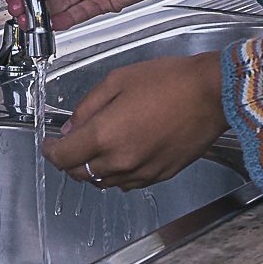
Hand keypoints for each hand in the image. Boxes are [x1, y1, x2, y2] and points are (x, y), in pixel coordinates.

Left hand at [41, 52, 225, 189]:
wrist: (212, 94)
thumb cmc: (171, 81)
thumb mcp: (118, 80)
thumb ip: (88, 106)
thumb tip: (72, 125)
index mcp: (105, 134)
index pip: (63, 157)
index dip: (50, 152)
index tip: (50, 145)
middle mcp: (121, 160)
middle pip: (81, 174)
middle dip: (70, 161)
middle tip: (71, 145)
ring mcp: (142, 171)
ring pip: (104, 182)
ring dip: (94, 169)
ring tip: (100, 148)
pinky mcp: (160, 175)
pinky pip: (129, 183)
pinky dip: (119, 173)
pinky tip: (124, 154)